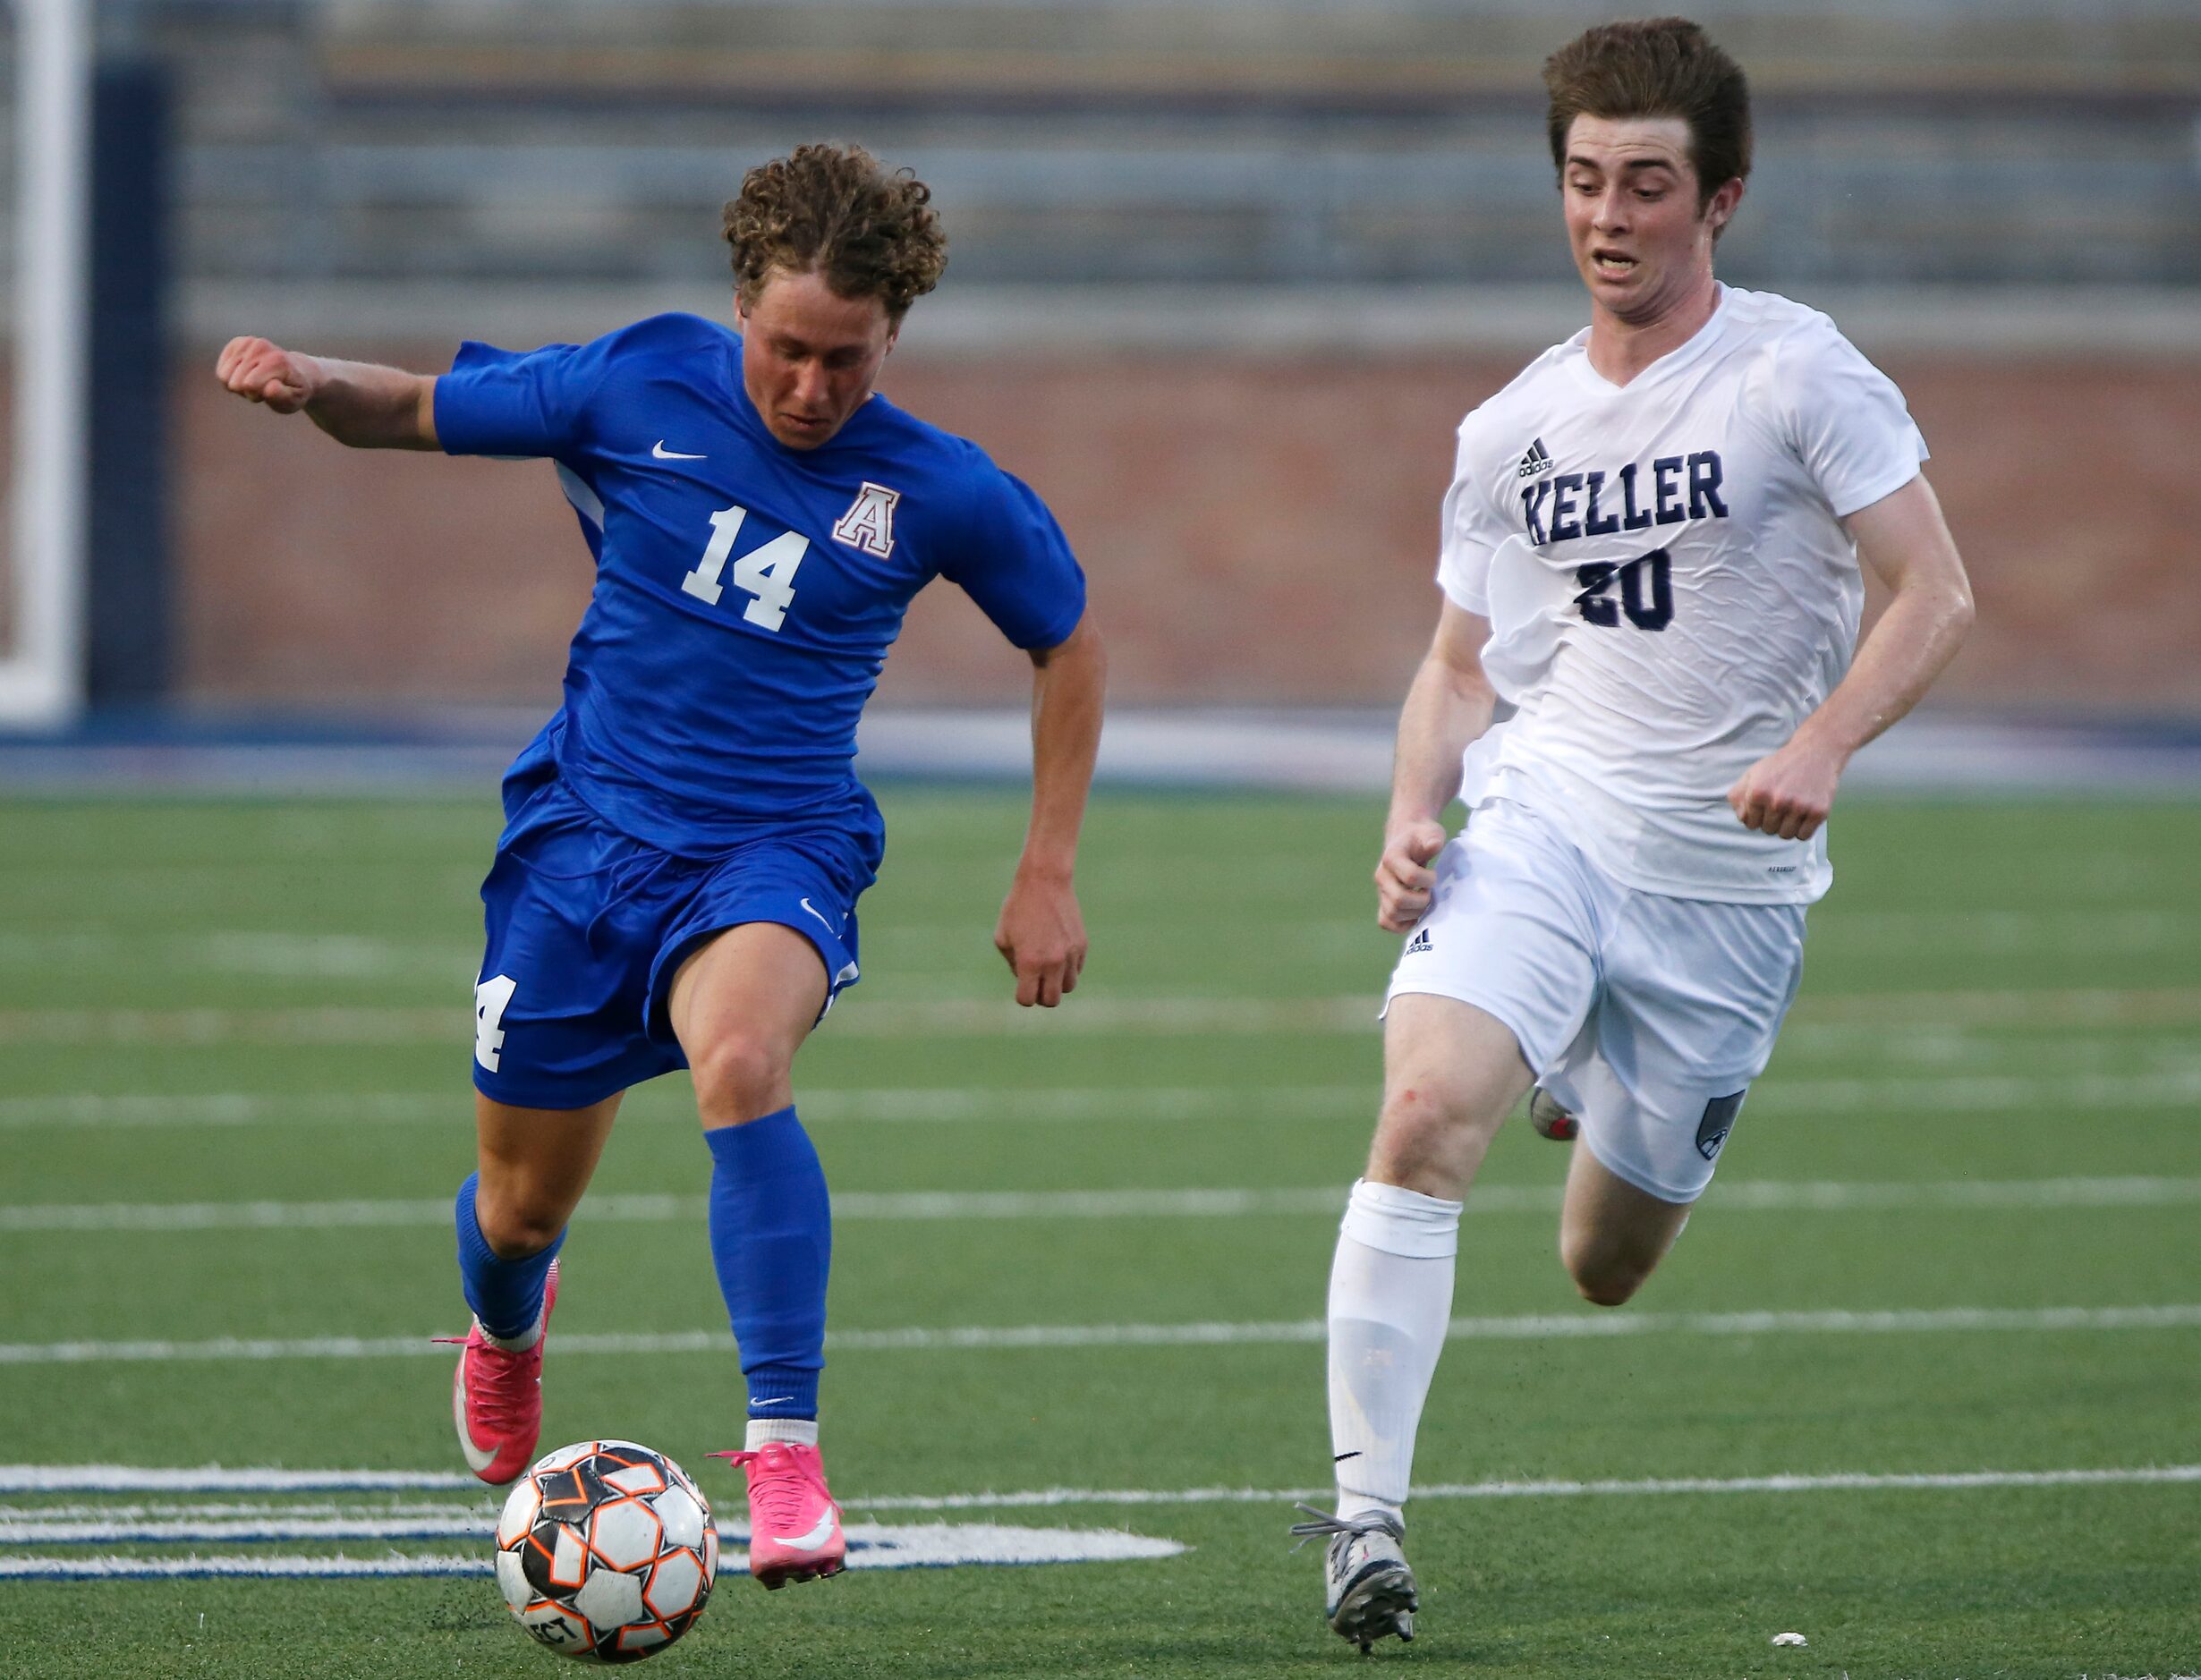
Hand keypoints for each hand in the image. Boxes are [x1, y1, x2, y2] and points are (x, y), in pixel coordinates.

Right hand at [216, 336, 317, 413]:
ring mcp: (248, 342)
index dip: (255, 395)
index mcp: (276, 360)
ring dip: (238, 385)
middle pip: (234, 382)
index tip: (269, 392)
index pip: (248, 385)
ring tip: (255, 382)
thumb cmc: (295, 390)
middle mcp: (260, 346)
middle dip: (246, 391)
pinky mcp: (237, 343)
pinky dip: (231, 377)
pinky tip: (246, 375)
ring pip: (223, 376)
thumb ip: (283, 397)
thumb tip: (269, 387)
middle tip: (263, 387)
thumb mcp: (294, 401)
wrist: (298, 371)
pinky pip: (220, 369)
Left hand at [993, 866, 1086, 1007]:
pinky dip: (1068, 968)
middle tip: (1035, 981)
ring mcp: (1070, 954)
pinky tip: (1058, 953)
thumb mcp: (1003, 937)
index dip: (1022, 996)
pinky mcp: (1081, 945)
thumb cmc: (1018, 908)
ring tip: (1048, 967)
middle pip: (1051, 1000)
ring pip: (1069, 987)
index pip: (1028, 999)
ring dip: (1057, 983)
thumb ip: (1012, 964)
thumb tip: (1025, 980)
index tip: (1021, 984)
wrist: (1045, 882)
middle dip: (1041, 995)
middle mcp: (1052, 962)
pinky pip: (1077, 970)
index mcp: (1029, 962)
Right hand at [1375, 815, 1447, 933]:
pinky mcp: (1383, 902)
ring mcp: (1381, 891)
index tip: (1434, 875)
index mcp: (1391, 857)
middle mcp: (1382, 875)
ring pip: (1392, 914)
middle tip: (1431, 893)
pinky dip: (1402, 924)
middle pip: (1398, 900)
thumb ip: (1432, 838)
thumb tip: (1433, 845)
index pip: (1410, 877)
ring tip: (1425, 902)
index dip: (1428, 881)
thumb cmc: (1421, 837)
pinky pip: (1386, 922)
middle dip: (1421, 901)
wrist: (1407, 839)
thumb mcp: (1430, 832)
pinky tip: (1416, 914)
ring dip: (1414, 913)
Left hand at [1728, 733, 1845, 840]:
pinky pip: (1804, 836)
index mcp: (1757, 793)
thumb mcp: (1753, 773)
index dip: (1758, 816)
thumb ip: (1738, 795)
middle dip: (1772, 820)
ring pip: (1785, 835)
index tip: (1766, 805)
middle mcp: (1777, 801)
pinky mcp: (1818, 812)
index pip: (1750, 824)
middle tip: (1781, 804)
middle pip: (1768, 830)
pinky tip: (1803, 815)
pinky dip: (1803, 829)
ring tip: (1792, 810)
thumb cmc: (1781, 765)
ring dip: (1787, 826)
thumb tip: (1742, 818)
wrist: (1816, 753)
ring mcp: (1799, 807)